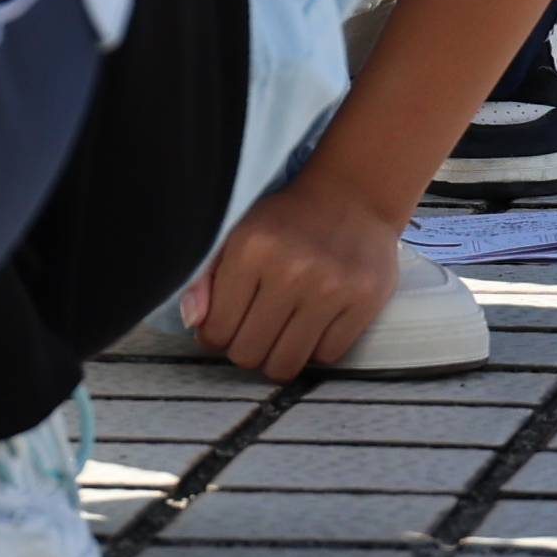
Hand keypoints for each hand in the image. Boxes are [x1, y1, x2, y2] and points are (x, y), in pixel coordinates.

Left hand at [183, 178, 407, 380]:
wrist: (354, 193)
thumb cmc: (290, 217)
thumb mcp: (238, 232)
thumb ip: (206, 277)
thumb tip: (192, 320)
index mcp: (252, 249)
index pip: (216, 329)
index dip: (215, 336)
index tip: (225, 326)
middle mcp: (291, 270)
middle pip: (248, 353)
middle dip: (245, 348)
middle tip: (254, 330)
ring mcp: (331, 288)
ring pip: (286, 364)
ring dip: (278, 357)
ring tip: (281, 334)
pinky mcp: (364, 301)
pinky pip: (327, 356)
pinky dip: (315, 350)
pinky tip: (313, 325)